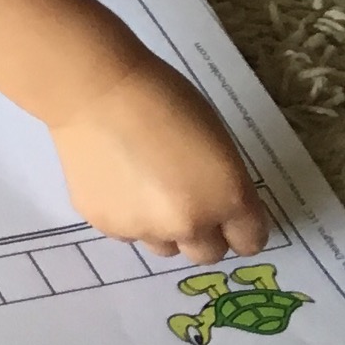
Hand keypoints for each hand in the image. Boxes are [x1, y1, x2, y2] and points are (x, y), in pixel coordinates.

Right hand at [49, 57, 270, 264]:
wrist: (94, 90)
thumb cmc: (164, 98)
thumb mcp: (216, 139)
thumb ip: (223, 184)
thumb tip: (217, 209)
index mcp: (228, 198)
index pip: (249, 241)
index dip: (240, 226)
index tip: (228, 213)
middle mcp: (190, 224)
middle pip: (208, 254)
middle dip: (204, 232)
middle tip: (186, 200)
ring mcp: (144, 229)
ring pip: (165, 247)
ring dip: (164, 227)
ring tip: (145, 186)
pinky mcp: (106, 225)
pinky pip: (127, 232)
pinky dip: (127, 214)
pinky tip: (116, 179)